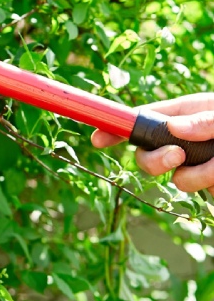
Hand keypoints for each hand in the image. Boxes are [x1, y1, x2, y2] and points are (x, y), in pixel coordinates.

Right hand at [92, 93, 213, 191]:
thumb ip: (202, 120)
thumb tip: (172, 127)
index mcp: (182, 113)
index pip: (140, 118)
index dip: (115, 127)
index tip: (97, 139)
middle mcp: (182, 138)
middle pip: (146, 153)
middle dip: (155, 160)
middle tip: (177, 157)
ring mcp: (192, 162)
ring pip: (171, 176)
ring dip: (194, 174)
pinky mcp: (204, 181)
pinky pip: (194, 187)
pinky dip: (207, 182)